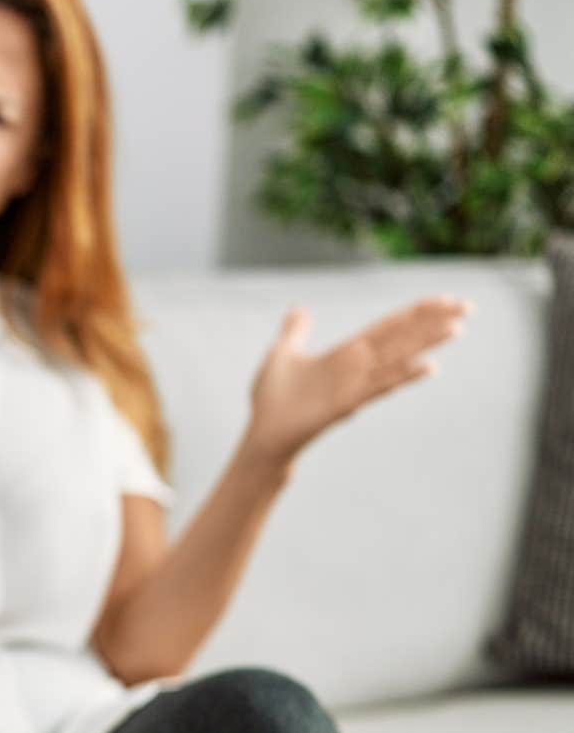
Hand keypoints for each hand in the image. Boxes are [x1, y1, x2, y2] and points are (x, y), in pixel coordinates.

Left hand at [244, 295, 469, 464]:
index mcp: (345, 354)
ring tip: (456, 328)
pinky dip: (403, 376)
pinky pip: (380, 387)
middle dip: (432, 321)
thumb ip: (295, 332)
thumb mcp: (281, 355)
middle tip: (468, 306)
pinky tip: (429, 367)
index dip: (415, 313)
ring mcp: (355, 385)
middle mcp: (357, 367)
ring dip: (426, 344)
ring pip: (398, 359)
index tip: (445, 298)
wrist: (263, 433)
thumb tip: (299, 308)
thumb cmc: (273, 399)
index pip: (388, 327)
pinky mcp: (347, 404)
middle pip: (401, 338)